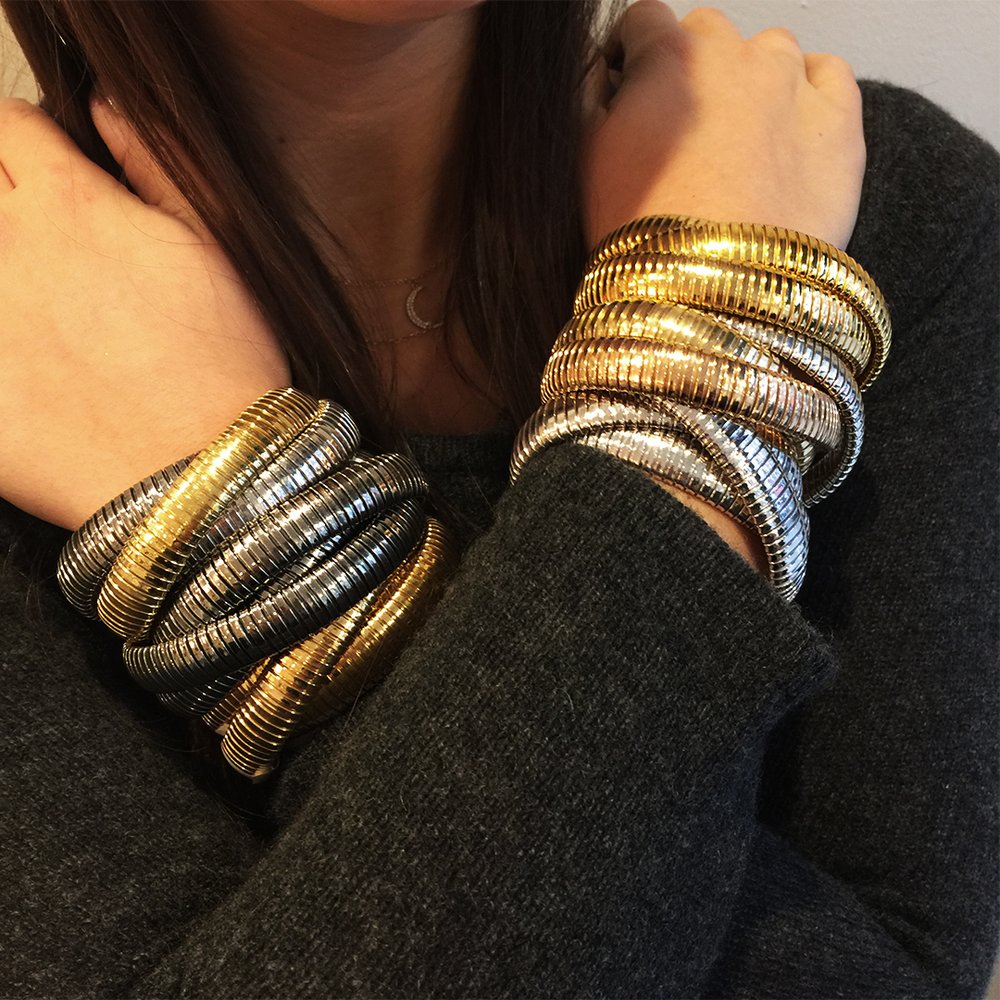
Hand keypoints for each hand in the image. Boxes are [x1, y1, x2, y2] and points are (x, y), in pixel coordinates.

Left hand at [0, 98, 289, 529]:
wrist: (202, 475)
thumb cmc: (224, 366)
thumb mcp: (216, 248)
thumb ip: (153, 164)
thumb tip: (103, 108)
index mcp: (70, 207)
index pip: (9, 127)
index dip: (28, 144)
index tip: (45, 175)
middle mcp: (7, 251)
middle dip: (4, 206)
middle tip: (45, 253)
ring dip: (3, 271)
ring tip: (44, 315)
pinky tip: (32, 366)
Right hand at [582, 1, 864, 249]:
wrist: (709, 296)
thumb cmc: (639, 236)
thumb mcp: (583, 162)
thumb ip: (590, 100)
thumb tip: (606, 77)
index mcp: (667, 56)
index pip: (642, 24)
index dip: (633, 60)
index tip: (632, 94)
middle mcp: (734, 54)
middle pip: (710, 38)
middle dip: (695, 75)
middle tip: (686, 140)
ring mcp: (793, 83)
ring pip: (771, 55)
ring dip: (753, 85)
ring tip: (740, 152)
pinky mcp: (840, 122)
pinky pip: (830, 77)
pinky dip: (810, 95)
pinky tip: (788, 139)